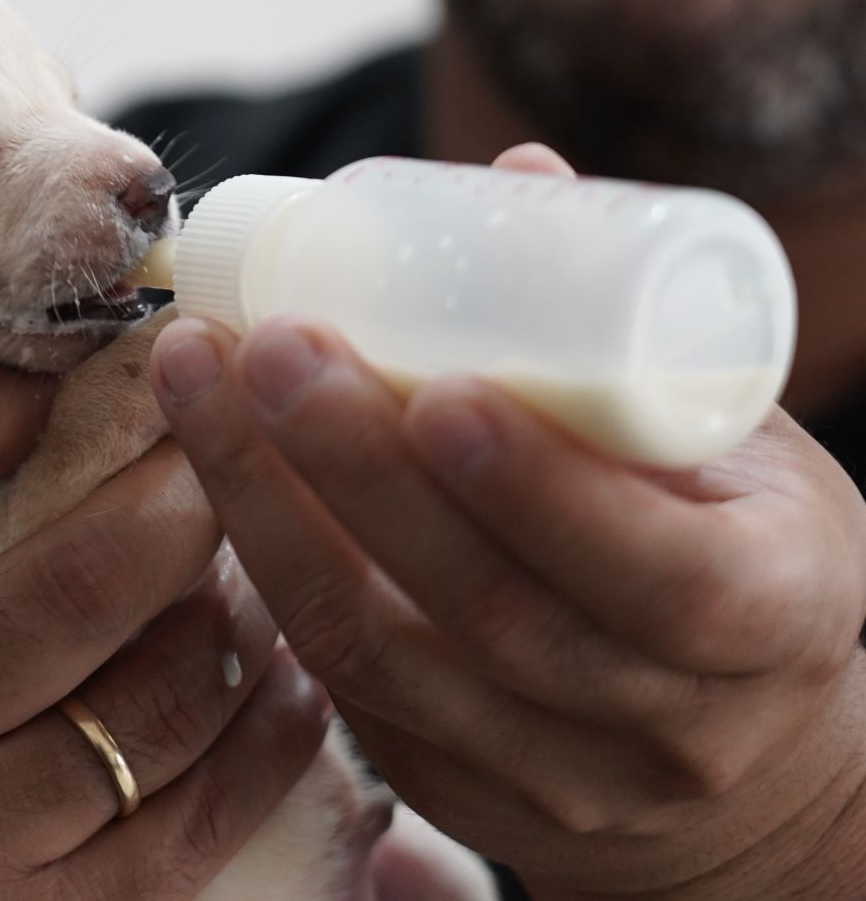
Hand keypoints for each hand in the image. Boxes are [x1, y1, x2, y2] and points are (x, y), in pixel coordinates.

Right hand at [0, 364, 329, 898]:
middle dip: (193, 492)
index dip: (28, 390)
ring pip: (171, 693)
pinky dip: (269, 740)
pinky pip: (199, 820)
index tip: (88, 381)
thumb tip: (14, 395)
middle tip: (226, 459)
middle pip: (94, 567)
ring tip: (256, 571)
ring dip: (245, 615)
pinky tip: (285, 689)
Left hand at [149, 145, 865, 899]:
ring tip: (197, 383)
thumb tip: (515, 176)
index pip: (662, 575)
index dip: (541, 489)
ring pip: (382, 659)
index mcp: (772, 615)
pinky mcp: (459, 796)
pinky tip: (212, 469)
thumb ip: (633, 325)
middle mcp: (667, 724)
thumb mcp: (742, 444)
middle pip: (486, 612)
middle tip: (265, 343)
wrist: (748, 752)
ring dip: (268, 511)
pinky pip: (342, 688)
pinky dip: (265, 568)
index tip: (435, 387)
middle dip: (354, 470)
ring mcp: (555, 783)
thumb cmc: (745, 551)